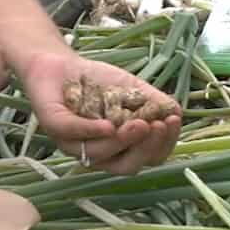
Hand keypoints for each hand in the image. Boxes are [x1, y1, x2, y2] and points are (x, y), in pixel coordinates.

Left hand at [17, 51, 181, 174]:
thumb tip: (176, 113)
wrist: (61, 63)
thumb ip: (154, 102)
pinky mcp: (53, 126)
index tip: (172, 121)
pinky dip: (92, 131)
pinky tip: (109, 125)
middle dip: (145, 149)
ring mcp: (72, 143)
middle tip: (156, 126)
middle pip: (126, 166)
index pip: (147, 158)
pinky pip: (73, 134)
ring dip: (123, 141)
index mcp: (119, 149)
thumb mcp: (134, 89)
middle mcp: (97, 153)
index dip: (162, 145)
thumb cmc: (99, 81)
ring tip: (139, 122)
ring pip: (100, 155)